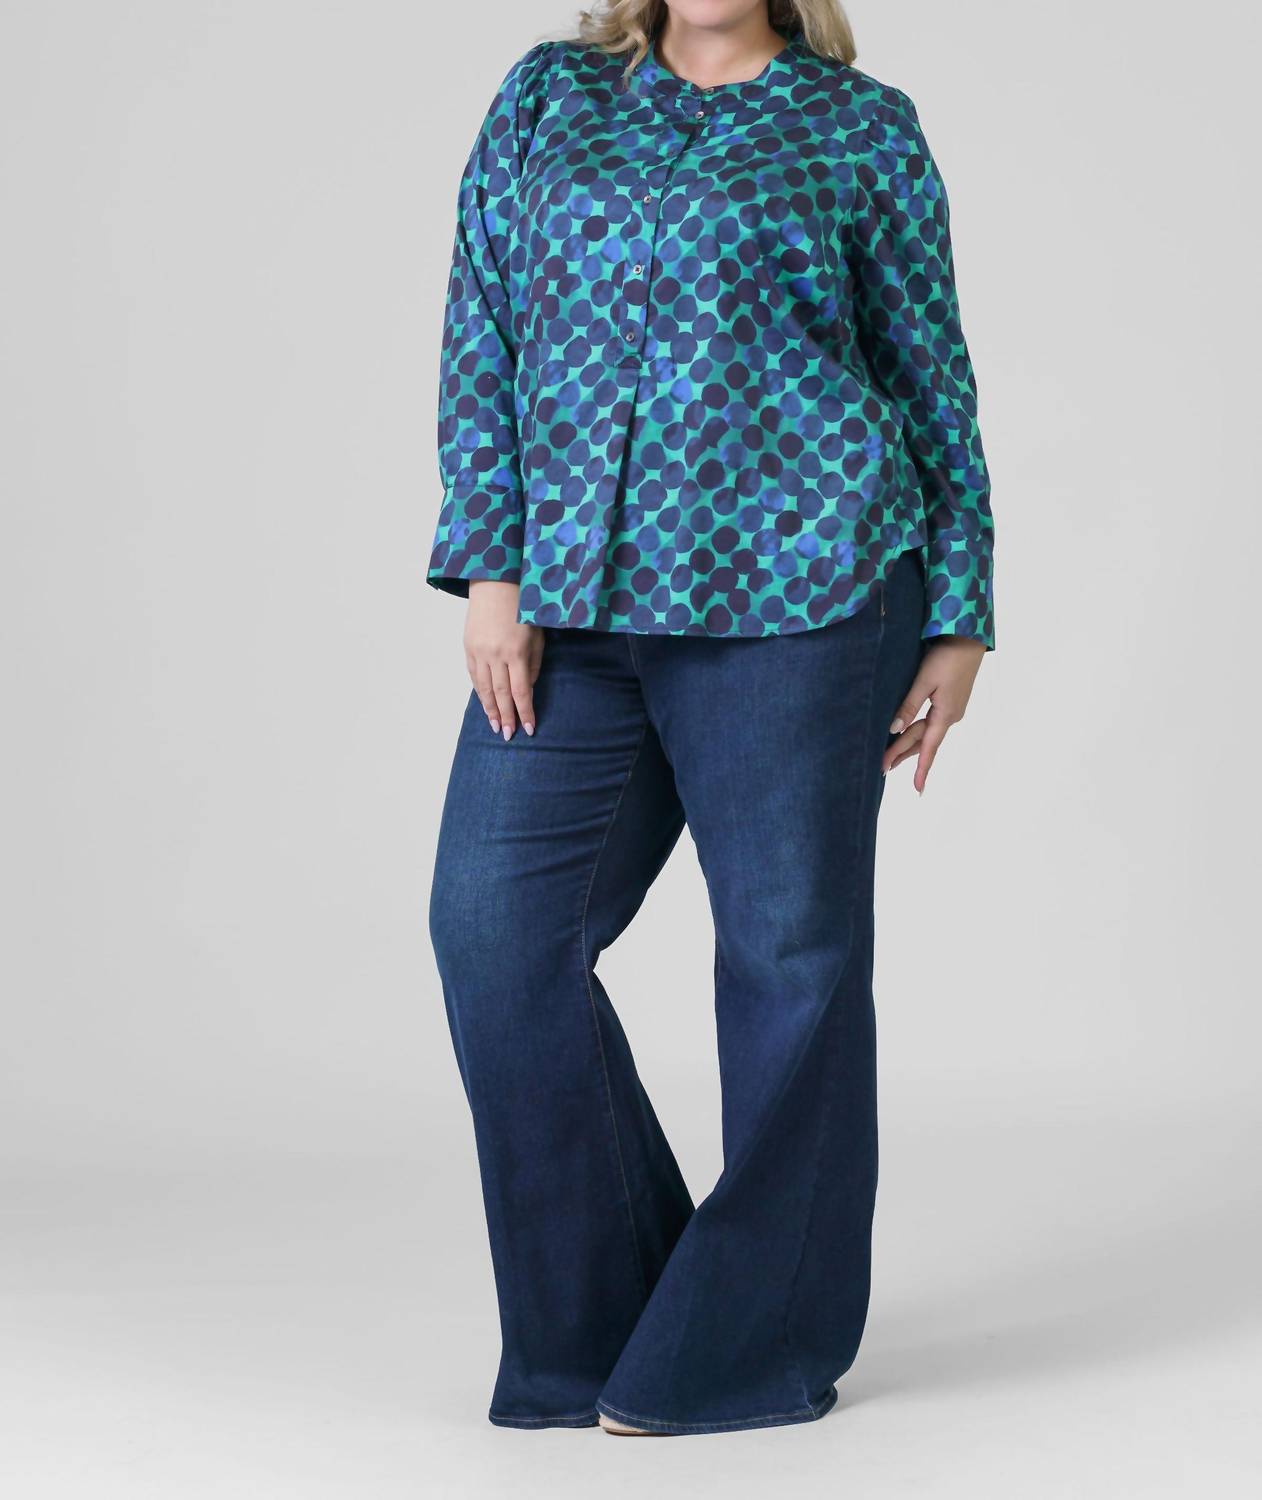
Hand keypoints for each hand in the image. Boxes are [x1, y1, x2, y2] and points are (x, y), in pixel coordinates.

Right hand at [464, 581, 543, 739]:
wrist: (495, 582)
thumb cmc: (523, 607)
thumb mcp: (537, 635)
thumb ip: (534, 664)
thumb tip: (527, 688)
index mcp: (516, 652)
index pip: (521, 692)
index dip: (524, 712)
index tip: (528, 729)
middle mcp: (495, 655)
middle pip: (500, 694)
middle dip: (506, 717)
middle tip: (508, 735)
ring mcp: (478, 651)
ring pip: (483, 688)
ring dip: (490, 709)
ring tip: (495, 726)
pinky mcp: (468, 646)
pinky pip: (473, 675)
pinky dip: (479, 692)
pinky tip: (484, 703)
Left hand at [882, 637, 986, 792]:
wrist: (969, 638)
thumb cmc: (948, 657)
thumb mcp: (925, 680)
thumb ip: (909, 705)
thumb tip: (894, 729)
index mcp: (945, 714)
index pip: (929, 748)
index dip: (921, 769)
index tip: (917, 789)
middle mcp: (950, 716)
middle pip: (922, 741)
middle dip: (903, 755)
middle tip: (882, 768)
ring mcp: (952, 708)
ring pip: (925, 732)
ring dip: (909, 745)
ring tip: (892, 759)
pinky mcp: (950, 700)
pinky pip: (931, 722)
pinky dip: (918, 732)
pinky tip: (909, 734)